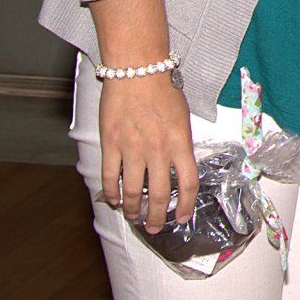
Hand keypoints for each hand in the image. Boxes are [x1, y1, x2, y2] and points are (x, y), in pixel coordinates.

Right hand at [98, 75, 198, 230]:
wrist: (138, 71)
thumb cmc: (164, 91)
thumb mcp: (184, 119)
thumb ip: (181, 145)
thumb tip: (178, 169)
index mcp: (181, 143)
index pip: (188, 183)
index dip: (186, 205)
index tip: (183, 218)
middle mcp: (158, 150)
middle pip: (159, 194)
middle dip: (157, 217)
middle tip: (155, 227)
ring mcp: (132, 148)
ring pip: (132, 191)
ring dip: (134, 210)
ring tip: (135, 219)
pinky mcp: (111, 144)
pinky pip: (111, 177)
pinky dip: (112, 193)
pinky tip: (114, 201)